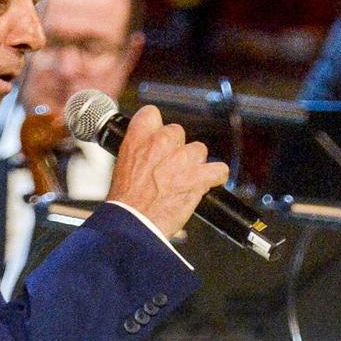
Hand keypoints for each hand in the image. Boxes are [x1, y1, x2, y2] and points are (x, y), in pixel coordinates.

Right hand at [102, 105, 229, 238]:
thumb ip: (139, 153)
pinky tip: (207, 184)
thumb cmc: (126, 204)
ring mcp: (181, 159)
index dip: (156, 127)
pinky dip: (216, 177)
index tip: (157, 137)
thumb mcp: (122, 168)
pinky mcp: (198, 177)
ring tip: (184, 180)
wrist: (133, 226)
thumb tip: (149, 153)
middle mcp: (161, 144)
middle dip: (176, 148)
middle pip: (178, 131)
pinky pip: (219, 169)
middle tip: (169, 167)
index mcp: (138, 139)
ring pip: (198, 150)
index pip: (151, 114)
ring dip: (194, 164)